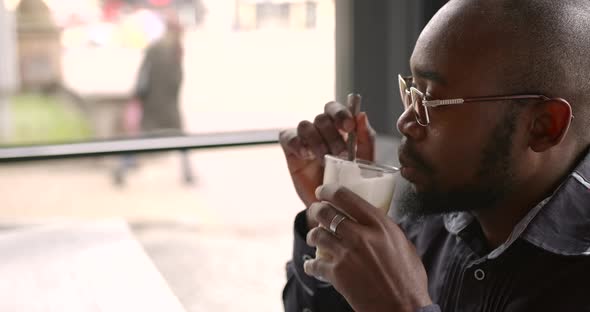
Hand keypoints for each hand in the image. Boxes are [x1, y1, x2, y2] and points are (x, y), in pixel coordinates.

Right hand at [278, 101, 375, 224]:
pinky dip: (297, 143)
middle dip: (332, 135)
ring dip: (317, 141)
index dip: (340, 113)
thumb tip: (362, 115)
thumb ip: (366, 138)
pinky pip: (287, 136)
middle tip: (341, 154)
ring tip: (324, 159)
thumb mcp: (365, 160)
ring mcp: (305, 139)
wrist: (335, 207)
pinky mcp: (291, 151)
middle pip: (322, 117)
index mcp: (339, 128)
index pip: (335, 109)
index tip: (348, 127)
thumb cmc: (352, 181)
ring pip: (306, 125)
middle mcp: (321, 130)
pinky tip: (306, 155)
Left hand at [304, 184, 431, 311]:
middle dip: (316, 210)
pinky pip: (315, 264)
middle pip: (326, 213)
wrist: (403, 309)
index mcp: (380, 225)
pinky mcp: (337, 274)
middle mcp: (361, 236)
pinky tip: (312, 265)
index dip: (329, 191)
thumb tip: (374, 223)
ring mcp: (347, 254)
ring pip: (317, 235)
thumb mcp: (404, 246)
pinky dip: (311, 264)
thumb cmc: (409, 281)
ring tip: (314, 237)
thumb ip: (386, 231)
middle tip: (315, 211)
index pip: (347, 197)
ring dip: (313, 235)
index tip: (322, 190)